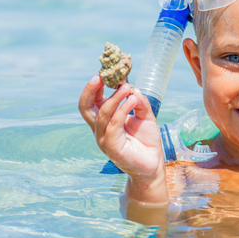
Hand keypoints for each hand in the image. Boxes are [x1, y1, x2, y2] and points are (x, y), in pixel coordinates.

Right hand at [78, 76, 167, 202]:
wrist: (153, 163)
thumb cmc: (146, 140)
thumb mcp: (145, 115)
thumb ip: (139, 102)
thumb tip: (134, 89)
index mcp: (105, 120)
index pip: (91, 101)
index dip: (93, 87)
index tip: (102, 73)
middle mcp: (100, 129)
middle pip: (85, 107)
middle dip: (90, 90)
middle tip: (101, 76)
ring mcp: (104, 139)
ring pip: (102, 114)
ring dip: (114, 98)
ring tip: (127, 86)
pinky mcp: (112, 147)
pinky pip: (114, 125)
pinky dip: (123, 110)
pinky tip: (133, 100)